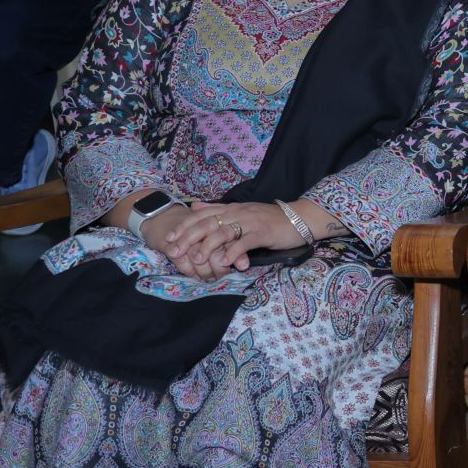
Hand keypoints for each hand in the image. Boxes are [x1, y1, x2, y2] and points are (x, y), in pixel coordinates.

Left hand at [153, 200, 296, 277]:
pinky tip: (225, 262)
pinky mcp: (263, 233)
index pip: (201, 214)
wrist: (300, 218)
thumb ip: (219, 209)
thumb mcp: (242, 211)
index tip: (168, 239)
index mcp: (232, 208)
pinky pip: (245, 242)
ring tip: (197, 260)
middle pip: (207, 223)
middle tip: (174, 252)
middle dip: (188, 238)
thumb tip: (195, 206)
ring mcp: (250, 222)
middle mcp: (238, 213)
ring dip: (208, 247)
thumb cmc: (270, 219)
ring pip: (223, 232)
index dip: (183, 226)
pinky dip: (233, 252)